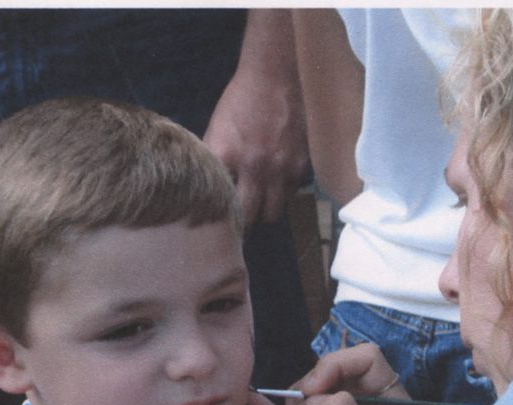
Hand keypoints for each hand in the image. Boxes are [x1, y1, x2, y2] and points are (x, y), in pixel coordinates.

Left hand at [204, 9, 308, 224]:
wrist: (276, 75)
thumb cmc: (241, 99)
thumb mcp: (217, 127)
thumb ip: (216, 159)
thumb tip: (211, 186)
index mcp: (226, 156)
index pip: (220, 203)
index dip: (220, 215)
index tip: (219, 221)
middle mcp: (254, 168)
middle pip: (249, 217)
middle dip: (244, 222)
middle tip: (240, 221)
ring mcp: (280, 169)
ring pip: (273, 213)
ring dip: (266, 211)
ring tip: (261, 204)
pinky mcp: (301, 166)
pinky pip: (292, 194)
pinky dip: (284, 194)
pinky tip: (278, 183)